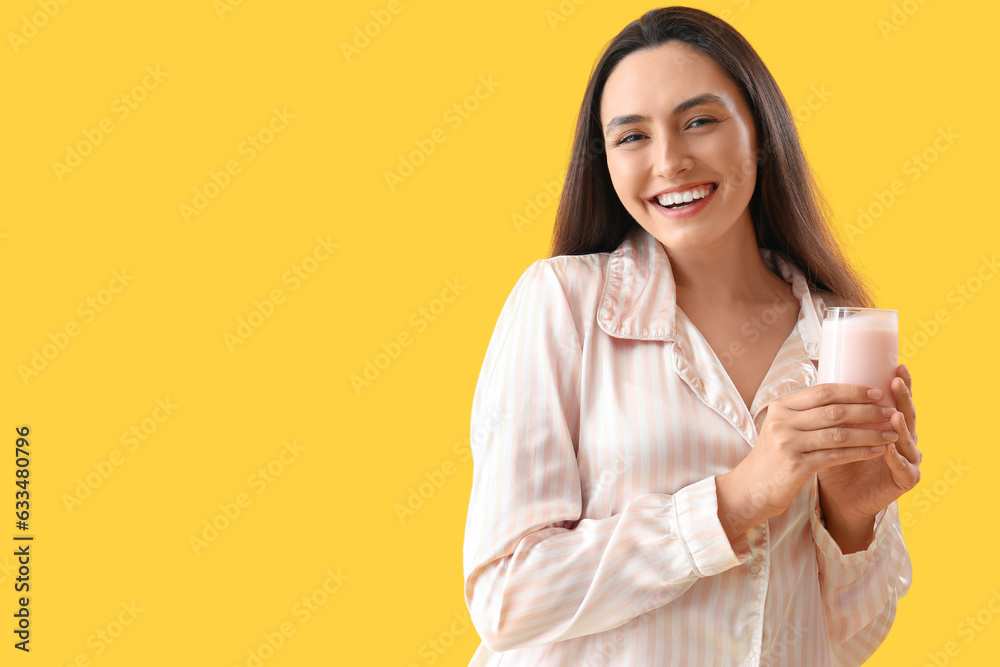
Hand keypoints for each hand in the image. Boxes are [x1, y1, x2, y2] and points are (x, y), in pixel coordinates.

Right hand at [717, 383, 896, 543]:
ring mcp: (787, 443)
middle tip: (891, 412)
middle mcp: (782, 421)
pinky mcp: (795, 466)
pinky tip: (877, 451)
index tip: (878, 393)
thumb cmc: (774, 458)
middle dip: (867, 410)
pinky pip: (836, 456)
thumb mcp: (783, 428)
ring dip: (869, 433)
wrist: (750, 489)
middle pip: (833, 411)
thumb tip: (845, 398)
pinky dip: (860, 452)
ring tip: (891, 433)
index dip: (853, 390)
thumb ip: (806, 414)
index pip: (822, 392)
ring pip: (839, 433)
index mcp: (780, 406)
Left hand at [817, 365, 921, 550]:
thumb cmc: (833, 460)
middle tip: (898, 380)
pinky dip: (896, 457)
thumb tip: (817, 368)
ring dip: (900, 426)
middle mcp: (903, 439)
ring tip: (893, 413)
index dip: (901, 384)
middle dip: (904, 397)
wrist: (838, 498)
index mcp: (889, 424)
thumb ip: (834, 407)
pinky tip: (889, 448)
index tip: (898, 365)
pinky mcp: (905, 481)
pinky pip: (903, 467)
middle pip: (907, 414)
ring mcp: (908, 459)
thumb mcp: (832, 430)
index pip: (898, 400)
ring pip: (908, 439)